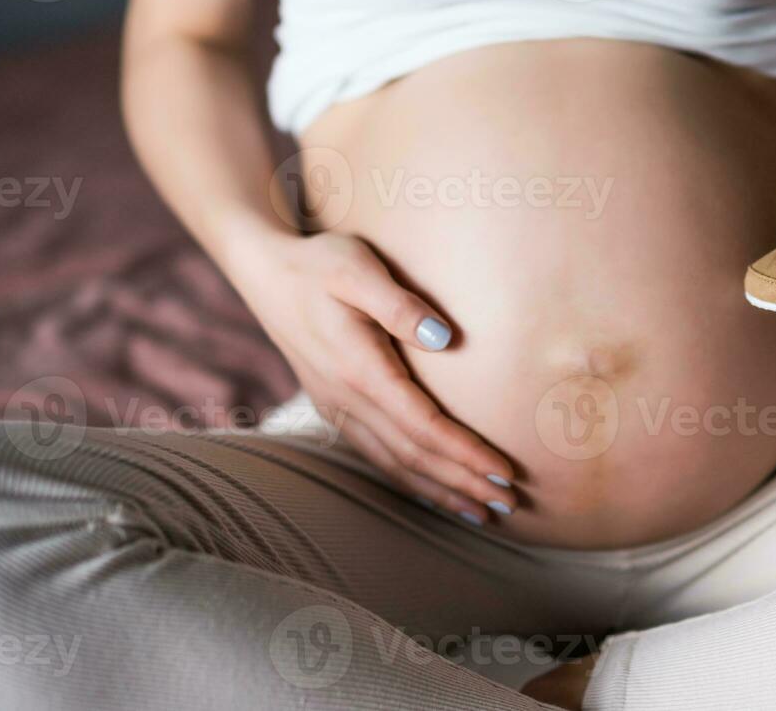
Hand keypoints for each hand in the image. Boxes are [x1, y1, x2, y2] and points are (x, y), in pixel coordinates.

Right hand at [228, 230, 516, 521]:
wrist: (265, 272)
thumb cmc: (320, 263)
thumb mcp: (358, 267)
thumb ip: (400, 304)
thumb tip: (443, 338)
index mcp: (359, 370)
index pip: (423, 426)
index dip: (465, 453)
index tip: (504, 471)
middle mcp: (347, 400)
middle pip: (413, 457)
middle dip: (463, 484)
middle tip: (509, 505)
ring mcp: (337, 408)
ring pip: (394, 464)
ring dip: (440, 491)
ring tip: (482, 512)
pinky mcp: (334, 407)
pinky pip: (376, 456)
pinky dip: (410, 479)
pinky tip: (434, 490)